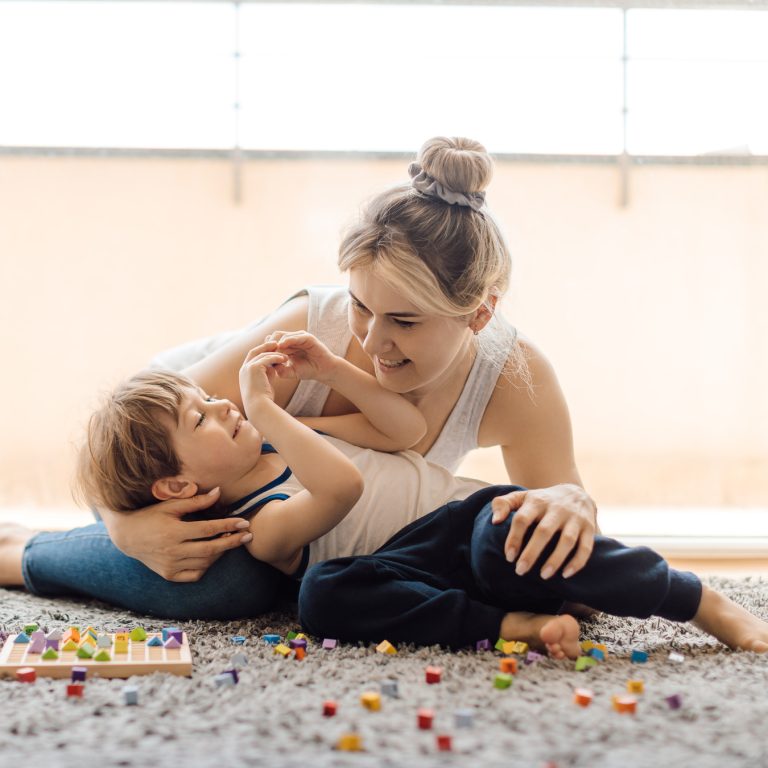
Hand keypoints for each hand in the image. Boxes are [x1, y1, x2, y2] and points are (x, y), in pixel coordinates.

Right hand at [104, 488, 253, 581]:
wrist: (127, 536)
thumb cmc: (151, 515)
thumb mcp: (171, 505)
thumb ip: (196, 501)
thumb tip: (219, 492)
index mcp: (173, 532)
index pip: (208, 529)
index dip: (228, 526)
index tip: (244, 522)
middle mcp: (172, 551)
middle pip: (210, 549)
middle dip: (232, 542)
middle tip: (248, 535)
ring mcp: (170, 566)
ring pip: (205, 563)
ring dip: (221, 553)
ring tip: (231, 541)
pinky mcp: (169, 575)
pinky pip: (195, 574)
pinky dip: (207, 566)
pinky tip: (212, 555)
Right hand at [239, 346, 288, 403]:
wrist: (259, 406)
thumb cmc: (263, 399)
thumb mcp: (266, 383)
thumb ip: (268, 373)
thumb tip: (274, 366)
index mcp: (244, 373)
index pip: (252, 358)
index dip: (261, 352)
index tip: (272, 350)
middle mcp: (243, 369)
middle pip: (254, 351)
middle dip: (265, 346)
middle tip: (276, 343)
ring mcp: (247, 367)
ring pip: (261, 354)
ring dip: (274, 353)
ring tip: (285, 355)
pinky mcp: (253, 368)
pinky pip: (266, 358)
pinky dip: (276, 357)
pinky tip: (284, 359)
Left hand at [264, 330, 339, 382]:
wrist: (323, 371)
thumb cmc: (308, 370)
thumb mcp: (291, 372)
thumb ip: (280, 370)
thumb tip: (269, 366)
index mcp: (286, 346)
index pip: (272, 343)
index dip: (266, 349)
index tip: (262, 358)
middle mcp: (292, 340)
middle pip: (275, 337)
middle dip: (270, 346)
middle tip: (267, 355)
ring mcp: (300, 337)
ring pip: (283, 335)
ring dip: (277, 343)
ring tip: (274, 352)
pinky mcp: (308, 338)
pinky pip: (296, 336)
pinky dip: (288, 339)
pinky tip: (282, 345)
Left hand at [490, 484, 596, 578]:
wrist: (575, 492)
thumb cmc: (541, 501)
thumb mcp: (521, 497)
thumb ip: (503, 504)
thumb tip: (495, 521)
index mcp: (536, 501)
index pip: (522, 519)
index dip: (514, 538)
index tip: (509, 556)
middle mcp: (557, 508)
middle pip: (544, 531)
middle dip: (531, 553)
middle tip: (520, 570)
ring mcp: (575, 518)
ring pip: (567, 540)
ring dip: (555, 560)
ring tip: (543, 575)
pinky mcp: (589, 528)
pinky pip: (586, 547)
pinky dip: (577, 562)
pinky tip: (566, 574)